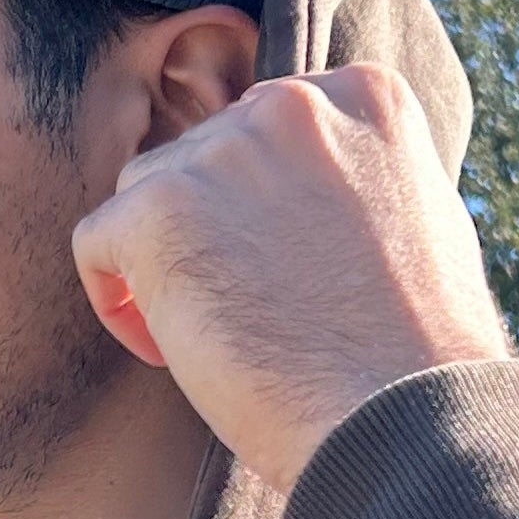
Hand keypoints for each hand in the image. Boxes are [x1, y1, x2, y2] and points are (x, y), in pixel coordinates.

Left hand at [70, 64, 510, 491]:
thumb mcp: (419, 221)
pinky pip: (99, 242)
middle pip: (206, 154)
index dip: (264, 203)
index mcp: (365, 98)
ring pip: (148, 192)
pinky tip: (170, 352)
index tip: (283, 268)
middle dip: (214, 229)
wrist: (400, 421)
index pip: (271, 129)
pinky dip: (118, 301)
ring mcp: (222, 152)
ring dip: (167, 261)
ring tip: (218, 337)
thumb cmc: (419, 354)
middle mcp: (291, 105)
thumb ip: (355, 176)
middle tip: (250, 311)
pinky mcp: (158, 209)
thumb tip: (287, 184)